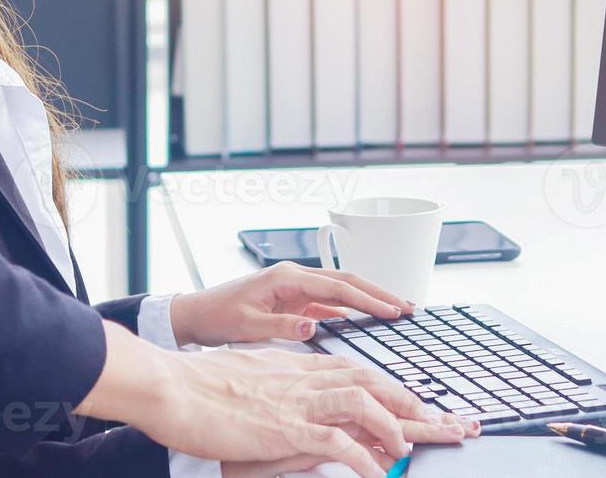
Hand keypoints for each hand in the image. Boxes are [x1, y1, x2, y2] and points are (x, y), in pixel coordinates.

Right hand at [76, 323, 475, 477]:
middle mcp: (302, 376)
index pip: (356, 370)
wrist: (170, 387)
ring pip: (364, 403)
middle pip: (373, 382)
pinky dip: (365, 458)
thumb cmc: (199, 387)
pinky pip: (338, 442)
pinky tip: (379, 474)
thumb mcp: (248, 379)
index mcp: (294, 365)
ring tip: (412, 449)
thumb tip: (295, 400)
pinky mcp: (286, 427)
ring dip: (396, 426)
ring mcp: (296, 400)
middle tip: (452, 424)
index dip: (393, 388)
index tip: (422, 404)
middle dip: (417, 404)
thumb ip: (278, 386)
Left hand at [170, 261, 415, 346]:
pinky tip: (366, 320)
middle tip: (408, 306)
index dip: (368, 298)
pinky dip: (349, 310)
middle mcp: (294, 278)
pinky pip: (327, 303)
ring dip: (367, 300)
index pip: (337, 287)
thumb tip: (314, 326)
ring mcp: (295, 288)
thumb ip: (282, 327)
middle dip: (378, 293)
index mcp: (287, 279)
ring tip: (396, 310)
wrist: (197, 314)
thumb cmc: (219, 317)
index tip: (394, 309)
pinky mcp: (292, 300)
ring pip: (340, 291)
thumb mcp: (249, 327)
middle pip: (346, 282)